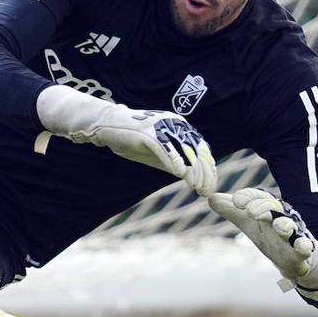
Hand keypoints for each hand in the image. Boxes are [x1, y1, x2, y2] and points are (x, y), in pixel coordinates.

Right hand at [74, 105, 217, 194]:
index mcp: (179, 127)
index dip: (208, 169)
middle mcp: (174, 124)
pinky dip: (174, 162)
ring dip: (192, 171)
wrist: (107, 126)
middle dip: (204, 173)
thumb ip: (173, 163)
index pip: (201, 149)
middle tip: (206, 191)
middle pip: (196, 151)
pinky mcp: (148, 133)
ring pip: (183, 151)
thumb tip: (191, 178)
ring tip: (196, 187)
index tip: (210, 186)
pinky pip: (165, 149)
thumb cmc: (132, 140)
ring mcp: (161, 127)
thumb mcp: (157, 154)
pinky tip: (181, 175)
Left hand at [208, 188, 317, 298]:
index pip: (260, 198)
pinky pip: (306, 248)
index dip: (249, 197)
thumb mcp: (249, 224)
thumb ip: (231, 211)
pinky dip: (305, 247)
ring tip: (280, 225)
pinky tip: (303, 247)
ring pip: (290, 227)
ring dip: (285, 225)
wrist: (298, 258)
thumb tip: (209, 197)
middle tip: (250, 211)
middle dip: (263, 208)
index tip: (235, 200)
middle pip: (274, 209)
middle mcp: (282, 219)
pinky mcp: (303, 253)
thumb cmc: (272, 236)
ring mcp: (294, 235)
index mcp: (270, 210)